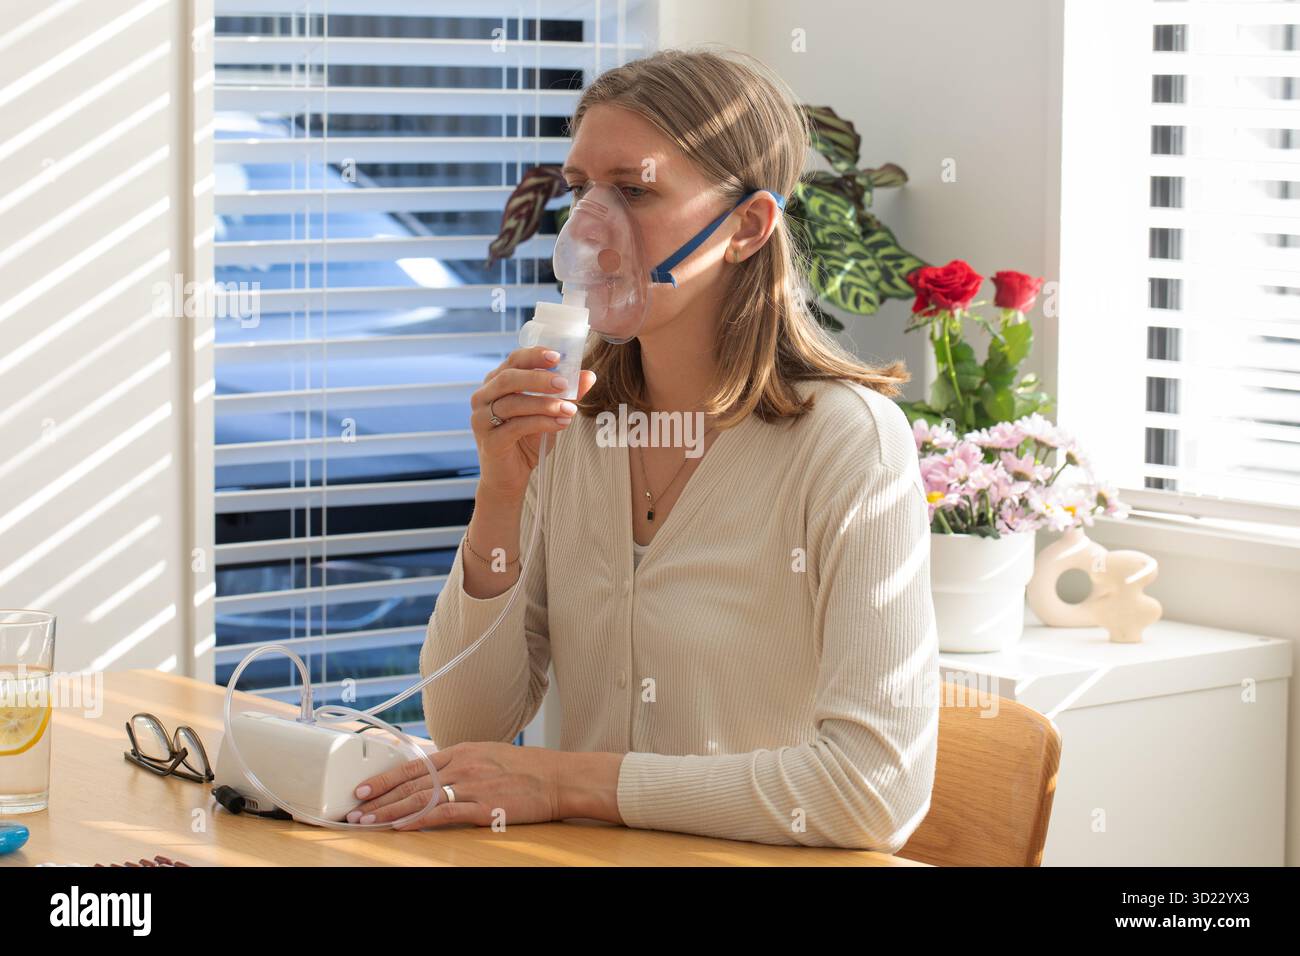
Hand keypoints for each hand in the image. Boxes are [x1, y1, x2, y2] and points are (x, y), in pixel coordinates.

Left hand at [347, 741, 560, 830]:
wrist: (558, 777)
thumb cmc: (528, 768)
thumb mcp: (489, 754)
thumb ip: (461, 763)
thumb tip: (436, 773)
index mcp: (462, 751)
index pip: (414, 765)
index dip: (385, 777)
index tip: (363, 788)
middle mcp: (462, 765)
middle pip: (411, 782)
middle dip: (379, 797)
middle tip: (354, 809)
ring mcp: (471, 785)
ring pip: (420, 798)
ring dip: (390, 811)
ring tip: (368, 821)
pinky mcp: (483, 806)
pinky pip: (443, 814)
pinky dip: (419, 820)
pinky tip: (401, 826)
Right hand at [471, 346, 596, 501]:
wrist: (509, 476)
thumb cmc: (526, 439)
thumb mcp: (548, 412)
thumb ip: (566, 394)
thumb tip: (589, 376)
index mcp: (496, 382)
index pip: (514, 360)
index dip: (535, 355)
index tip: (558, 356)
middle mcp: (483, 397)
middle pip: (509, 378)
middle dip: (539, 378)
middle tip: (565, 383)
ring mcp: (482, 419)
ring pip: (514, 403)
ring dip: (546, 404)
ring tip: (571, 409)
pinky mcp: (490, 440)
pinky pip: (517, 426)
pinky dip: (542, 423)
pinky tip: (561, 423)